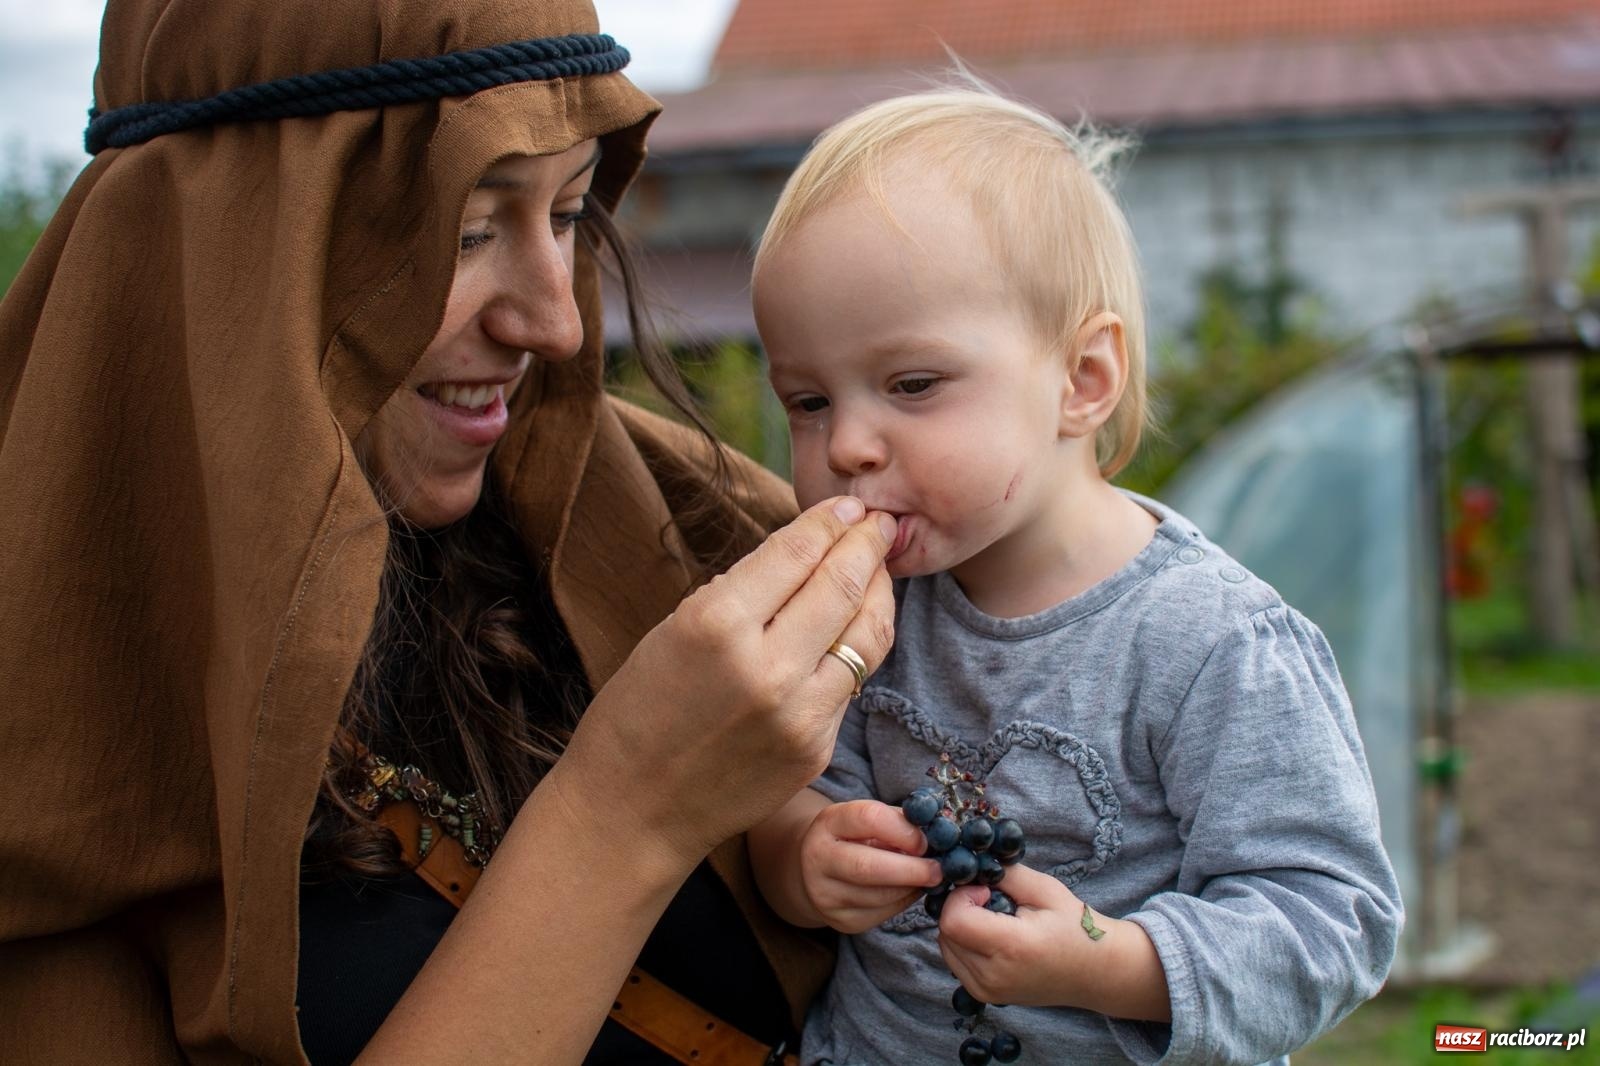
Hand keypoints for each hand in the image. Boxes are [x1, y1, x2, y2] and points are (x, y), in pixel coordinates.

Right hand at [553, 496, 897, 866]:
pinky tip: (855, 625)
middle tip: (879, 522)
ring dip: (878, 592)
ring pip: (867, 634)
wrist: (633, 810)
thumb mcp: (674, 630)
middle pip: (841, 584)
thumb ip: (742, 592)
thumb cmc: (641, 710)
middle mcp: (765, 665)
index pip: (796, 552)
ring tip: (879, 567)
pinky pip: (850, 682)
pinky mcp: (816, 747)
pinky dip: (857, 645)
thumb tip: (804, 549)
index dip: (829, 521)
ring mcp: (799, 712)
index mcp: (715, 623)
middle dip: (866, 544)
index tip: (848, 505)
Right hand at [799, 799, 941, 932]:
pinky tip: (909, 890)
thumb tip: (941, 832)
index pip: (868, 818)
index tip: (925, 840)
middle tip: (939, 870)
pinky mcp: (841, 920)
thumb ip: (901, 822)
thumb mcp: (870, 819)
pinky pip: (882, 915)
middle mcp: (817, 859)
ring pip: (879, 896)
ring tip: (926, 877)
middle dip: (911, 869)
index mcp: (828, 823)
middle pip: (867, 867)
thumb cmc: (857, 836)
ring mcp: (826, 894)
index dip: (903, 830)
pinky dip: (904, 901)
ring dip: (911, 887)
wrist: (818, 868)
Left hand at [937, 865, 1170, 1020]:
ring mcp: (987, 990)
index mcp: (1012, 947)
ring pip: (945, 945)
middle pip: (945, 931)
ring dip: (959, 924)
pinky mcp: (984, 995)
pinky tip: (991, 935)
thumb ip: (1005, 873)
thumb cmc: (1074, 926)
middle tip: (990, 900)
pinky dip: (963, 942)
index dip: (961, 896)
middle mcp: (994, 975)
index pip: (953, 920)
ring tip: (993, 918)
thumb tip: (969, 864)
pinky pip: (955, 960)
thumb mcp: (1045, 889)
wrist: (1095, 971)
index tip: (986, 889)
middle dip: (959, 907)